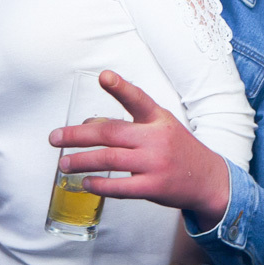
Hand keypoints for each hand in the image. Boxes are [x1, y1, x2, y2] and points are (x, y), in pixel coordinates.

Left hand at [51, 71, 230, 223]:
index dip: (121, 87)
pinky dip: (99, 185)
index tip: (104, 76)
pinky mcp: (154, 187)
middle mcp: (156, 139)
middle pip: (110, 133)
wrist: (209, 180)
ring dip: (82, 161)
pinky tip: (86, 183)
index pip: (138, 99)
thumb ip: (127, 124)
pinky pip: (120, 187)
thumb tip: (86, 125)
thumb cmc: (178, 150)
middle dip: (77, 136)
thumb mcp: (160, 128)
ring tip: (64, 164)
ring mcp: (155, 164)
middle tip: (54, 138)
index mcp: (159, 119)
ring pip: (110, 159)